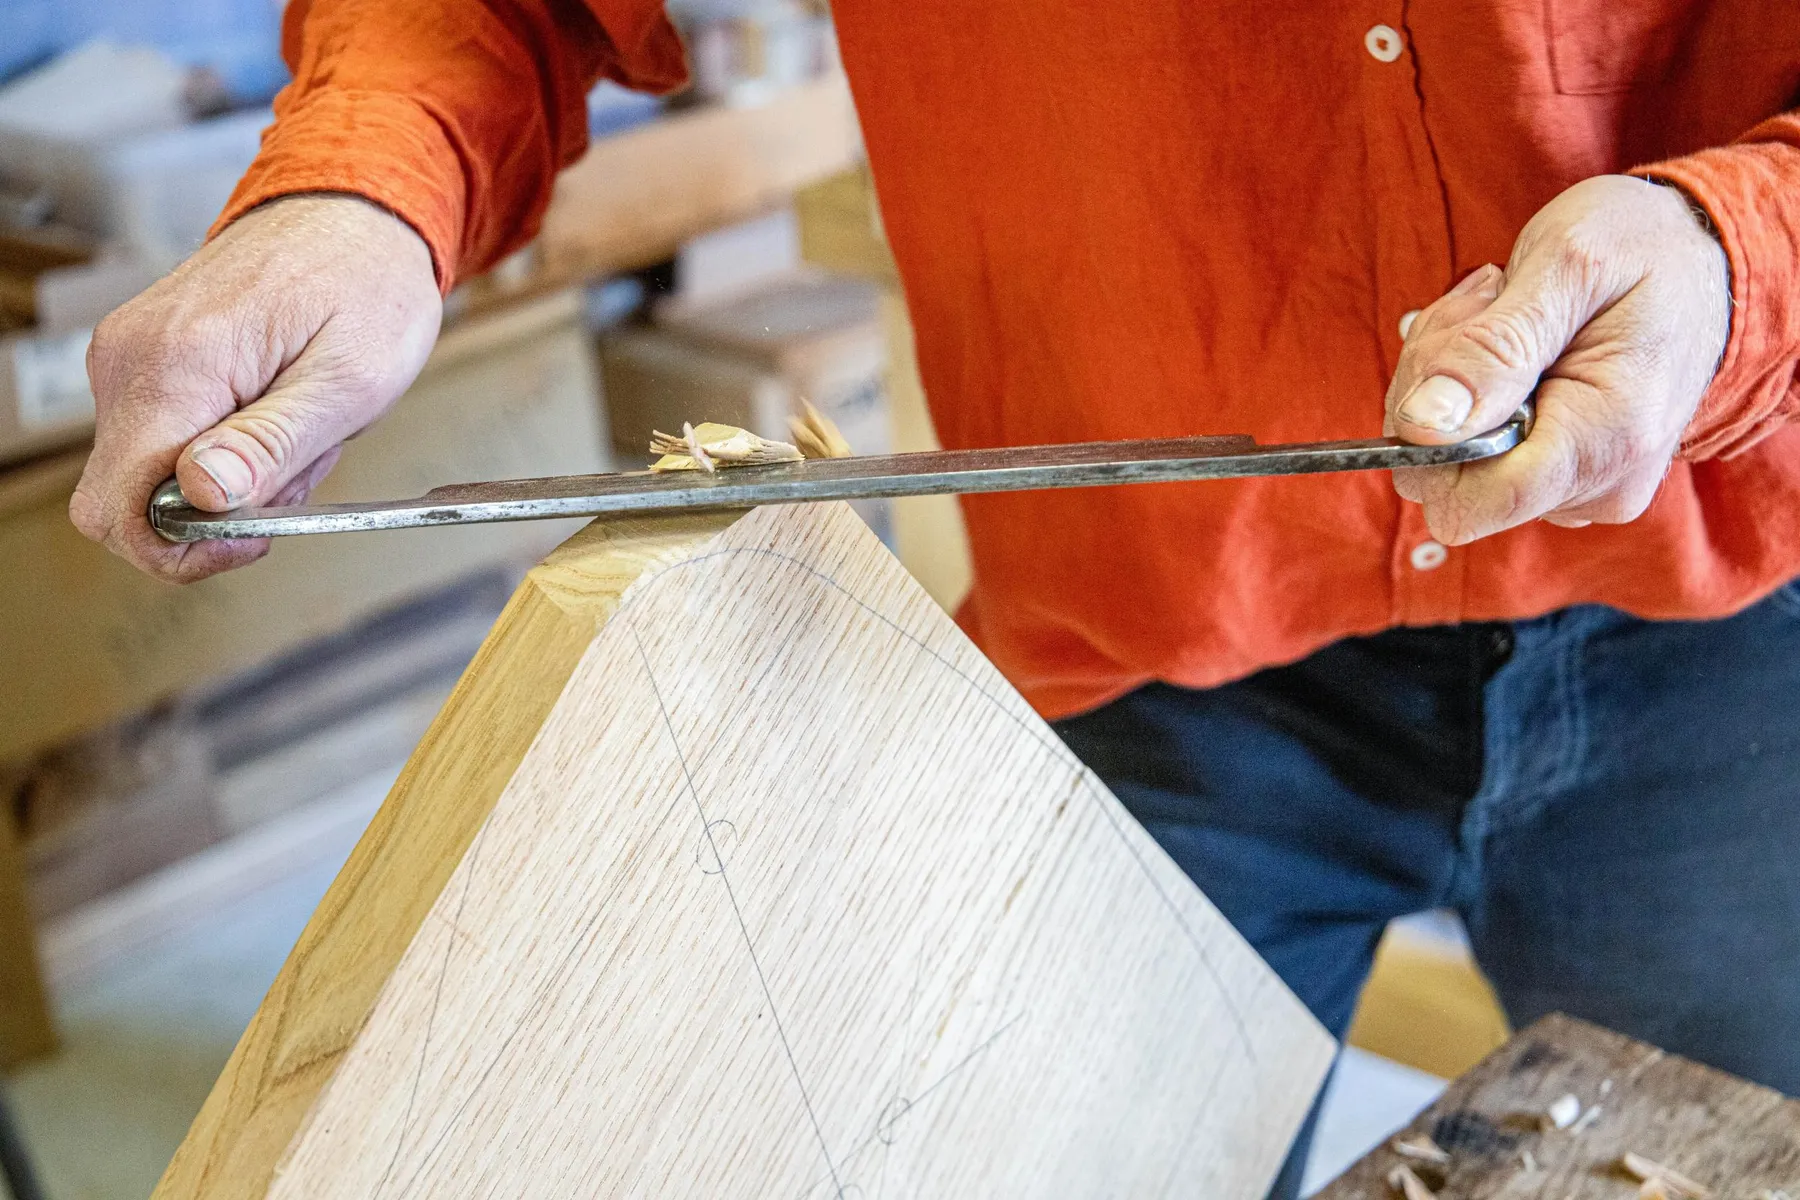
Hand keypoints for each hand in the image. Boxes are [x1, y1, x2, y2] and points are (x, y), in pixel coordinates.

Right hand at [71, 194, 441, 580]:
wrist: (354, 212)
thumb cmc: (365, 286)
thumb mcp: (348, 382)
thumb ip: (273, 444)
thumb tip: (204, 495)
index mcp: (173, 368)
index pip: (121, 510)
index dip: (184, 548)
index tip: (255, 534)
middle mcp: (129, 361)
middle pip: (129, 501)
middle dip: (215, 513)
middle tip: (297, 467)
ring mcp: (129, 356)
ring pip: (152, 474)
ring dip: (233, 477)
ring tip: (301, 426)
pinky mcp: (144, 358)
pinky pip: (163, 436)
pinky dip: (224, 446)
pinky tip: (278, 410)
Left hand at [1384, 174, 1729, 542]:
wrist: (1697, 256)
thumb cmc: (1639, 246)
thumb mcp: (1565, 264)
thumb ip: (1491, 350)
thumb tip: (1420, 427)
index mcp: (1608, 440)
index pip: (1468, 501)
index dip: (1428, 437)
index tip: (1464, 342)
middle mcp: (1597, 486)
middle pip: (1443, 481)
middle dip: (1434, 391)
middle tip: (1486, 310)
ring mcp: (1579, 489)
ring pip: (1445, 465)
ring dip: (1448, 384)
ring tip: (1505, 316)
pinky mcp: (1560, 479)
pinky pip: (1470, 457)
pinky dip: (1466, 396)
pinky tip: (1511, 347)